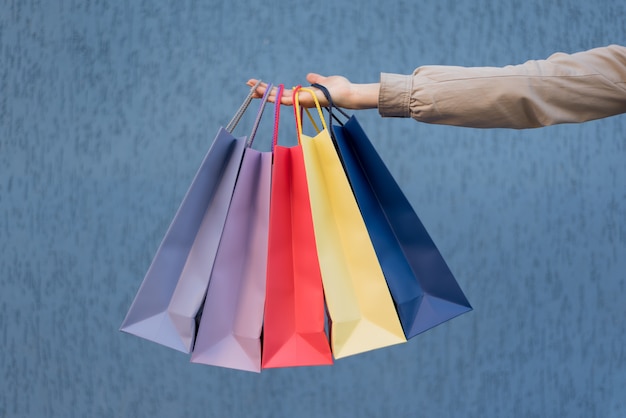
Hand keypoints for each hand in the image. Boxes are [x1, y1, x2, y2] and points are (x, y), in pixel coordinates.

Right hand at [246, 73, 378, 109]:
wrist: (348, 93)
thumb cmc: (339, 88)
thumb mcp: (324, 80)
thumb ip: (316, 79)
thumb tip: (309, 76)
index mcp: (302, 94)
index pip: (282, 93)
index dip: (270, 90)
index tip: (258, 85)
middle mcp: (299, 99)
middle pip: (277, 96)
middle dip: (263, 92)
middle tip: (248, 87)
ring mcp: (301, 101)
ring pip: (279, 99)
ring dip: (266, 95)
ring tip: (252, 90)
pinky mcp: (305, 101)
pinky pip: (289, 100)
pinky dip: (278, 97)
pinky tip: (267, 94)